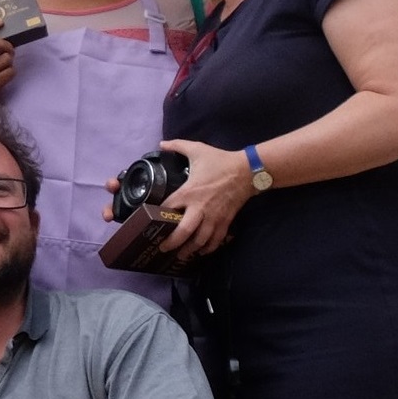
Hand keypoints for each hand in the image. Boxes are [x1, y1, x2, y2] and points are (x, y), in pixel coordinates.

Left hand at [153, 139, 254, 258]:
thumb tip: (161, 143)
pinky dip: (208, 248)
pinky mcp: (225, 221)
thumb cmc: (220, 161)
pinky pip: (216, 240)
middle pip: (183, 232)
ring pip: (200, 240)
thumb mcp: (197, 149)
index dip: (157, 217)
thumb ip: (177, 145)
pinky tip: (201, 251)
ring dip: (189, 250)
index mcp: (189, 192)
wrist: (247, 171)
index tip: (150, 223)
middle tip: (163, 248)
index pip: (168, 209)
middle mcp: (199, 208)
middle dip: (172, 243)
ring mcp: (214, 217)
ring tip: (180, 255)